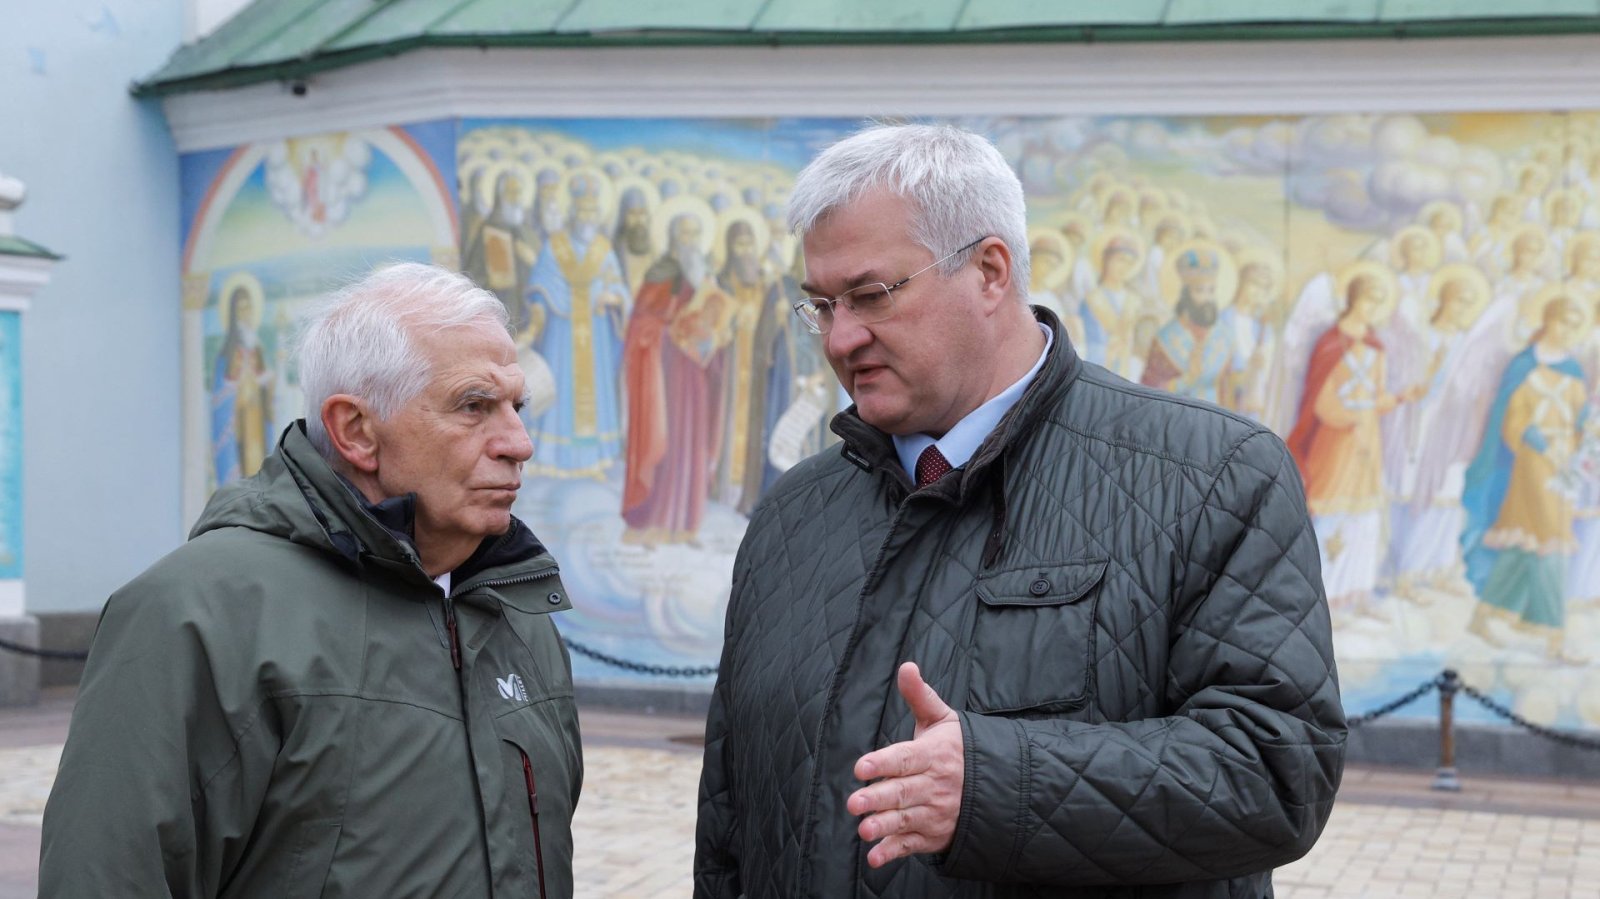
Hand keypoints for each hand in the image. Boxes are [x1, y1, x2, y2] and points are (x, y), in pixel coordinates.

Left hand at [848, 662, 964, 867]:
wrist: (997, 784)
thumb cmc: (959, 747)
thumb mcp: (943, 719)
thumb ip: (920, 696)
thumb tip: (906, 666)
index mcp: (933, 755)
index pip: (905, 758)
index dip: (882, 762)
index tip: (861, 767)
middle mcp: (934, 785)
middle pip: (903, 792)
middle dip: (878, 798)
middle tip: (854, 803)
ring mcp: (935, 812)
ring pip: (907, 819)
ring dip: (885, 826)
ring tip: (863, 830)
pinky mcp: (934, 834)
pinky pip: (912, 845)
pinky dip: (894, 852)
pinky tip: (875, 857)